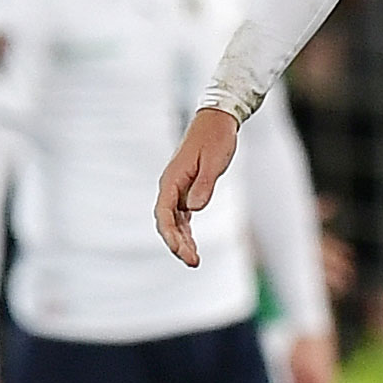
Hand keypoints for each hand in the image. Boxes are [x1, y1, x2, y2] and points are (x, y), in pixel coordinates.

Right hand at [155, 108, 239, 266]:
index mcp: (172, 178)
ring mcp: (178, 188)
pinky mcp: (187, 190)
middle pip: (167, 222)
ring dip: (182, 241)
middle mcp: (171, 186)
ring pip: (174, 222)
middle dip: (177, 244)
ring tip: (194, 261)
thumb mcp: (214, 161)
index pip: (164, 213)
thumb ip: (204, 185)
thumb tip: (194, 209)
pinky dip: (186, 231)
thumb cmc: (216, 138)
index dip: (171, 235)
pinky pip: (182, 216)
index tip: (182, 251)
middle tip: (193, 262)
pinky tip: (192, 245)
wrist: (218, 120)